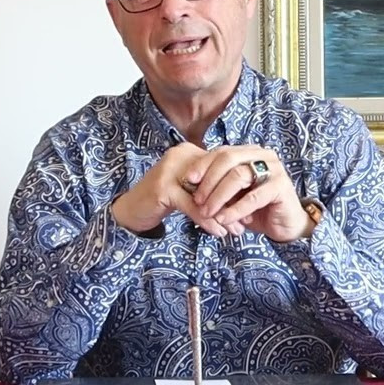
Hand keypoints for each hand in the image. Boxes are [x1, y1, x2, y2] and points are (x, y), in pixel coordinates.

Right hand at [111, 143, 239, 236]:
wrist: (131, 210)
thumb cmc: (163, 202)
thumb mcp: (190, 191)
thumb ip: (211, 189)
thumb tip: (245, 202)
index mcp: (191, 152)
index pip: (221, 169)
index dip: (237, 189)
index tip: (252, 208)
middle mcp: (181, 154)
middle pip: (216, 179)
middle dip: (234, 203)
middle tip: (248, 222)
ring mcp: (170, 168)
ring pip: (206, 194)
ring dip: (224, 214)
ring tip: (237, 231)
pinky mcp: (163, 186)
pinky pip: (192, 205)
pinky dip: (207, 220)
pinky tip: (218, 232)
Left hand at [184, 146, 311, 242]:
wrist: (285, 224)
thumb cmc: (256, 208)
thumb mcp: (233, 194)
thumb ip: (218, 184)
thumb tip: (189, 183)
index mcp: (250, 152)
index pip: (222, 152)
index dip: (203, 164)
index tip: (188, 180)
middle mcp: (263, 155)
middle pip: (228, 159)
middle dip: (209, 180)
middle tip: (197, 200)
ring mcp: (274, 169)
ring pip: (238, 176)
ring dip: (219, 196)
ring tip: (207, 212)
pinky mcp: (281, 187)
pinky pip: (252, 198)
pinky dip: (235, 209)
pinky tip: (223, 219)